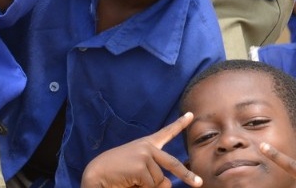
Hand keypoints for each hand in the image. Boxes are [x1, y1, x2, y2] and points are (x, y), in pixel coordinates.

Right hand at [81, 112, 200, 187]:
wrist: (96, 174)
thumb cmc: (116, 174)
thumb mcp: (140, 174)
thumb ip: (156, 177)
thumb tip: (169, 184)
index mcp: (146, 145)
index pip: (166, 133)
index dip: (180, 124)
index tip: (191, 115)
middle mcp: (147, 147)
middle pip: (173, 163)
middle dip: (187, 175)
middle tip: (199, 183)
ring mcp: (145, 154)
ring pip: (159, 181)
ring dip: (147, 186)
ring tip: (130, 180)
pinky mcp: (141, 164)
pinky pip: (151, 185)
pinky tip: (129, 182)